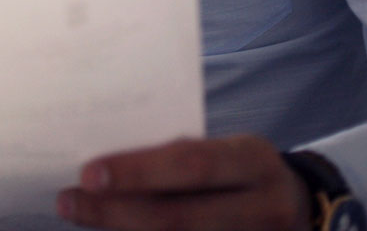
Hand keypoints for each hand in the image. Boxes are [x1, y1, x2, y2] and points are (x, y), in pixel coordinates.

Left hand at [56, 135, 311, 230]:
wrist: (297, 205)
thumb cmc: (239, 167)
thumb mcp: (225, 148)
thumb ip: (182, 153)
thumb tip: (108, 157)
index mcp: (254, 160)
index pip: (192, 164)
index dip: (139, 170)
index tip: (88, 172)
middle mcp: (263, 209)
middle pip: (181, 218)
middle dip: (117, 212)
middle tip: (69, 201)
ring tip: (79, 215)